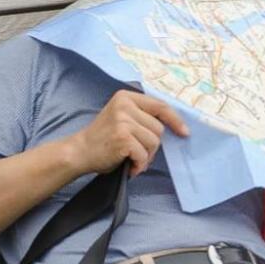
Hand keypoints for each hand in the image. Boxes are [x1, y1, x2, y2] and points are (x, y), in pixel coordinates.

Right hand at [65, 90, 189, 176]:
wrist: (80, 151)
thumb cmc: (104, 139)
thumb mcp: (122, 118)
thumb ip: (142, 116)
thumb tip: (175, 126)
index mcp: (126, 97)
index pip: (160, 106)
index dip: (175, 120)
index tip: (184, 132)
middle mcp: (124, 105)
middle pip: (159, 129)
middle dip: (152, 146)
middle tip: (137, 153)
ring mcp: (123, 120)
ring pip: (154, 142)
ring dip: (146, 156)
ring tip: (132, 159)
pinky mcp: (122, 137)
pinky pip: (144, 154)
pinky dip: (139, 165)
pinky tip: (129, 166)